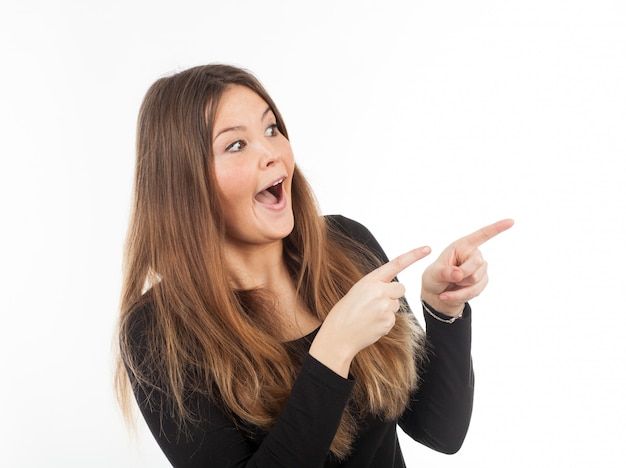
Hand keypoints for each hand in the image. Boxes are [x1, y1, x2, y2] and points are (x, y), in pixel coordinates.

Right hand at [310, 246, 431, 376]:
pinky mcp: (388, 321)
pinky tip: (370, 325)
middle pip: (401, 288)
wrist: (338, 335)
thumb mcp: (357, 291)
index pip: (396, 264)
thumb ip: (376, 286)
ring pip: (396, 305)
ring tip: (368, 316)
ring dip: (387, 310)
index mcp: (370, 280)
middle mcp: (379, 291)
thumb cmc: (345, 313)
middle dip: (393, 294)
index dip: (413, 256)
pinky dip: (384, 322)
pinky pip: (393, 319)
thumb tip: (393, 289)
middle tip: (376, 304)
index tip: (427, 249)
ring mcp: (385, 307)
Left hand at [421, 219, 513, 316]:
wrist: (438, 293)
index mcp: (462, 246)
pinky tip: (449, 295)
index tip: (511, 221)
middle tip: (449, 277)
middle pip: (477, 263)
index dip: (496, 228)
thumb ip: (445, 272)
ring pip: (476, 279)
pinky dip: (461, 295)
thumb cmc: (434, 277)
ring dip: (460, 286)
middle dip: (462, 274)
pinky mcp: (483, 281)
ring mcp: (480, 268)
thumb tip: (459, 274)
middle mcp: (473, 255)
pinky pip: (476, 291)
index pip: (481, 235)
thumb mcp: (433, 274)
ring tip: (450, 285)